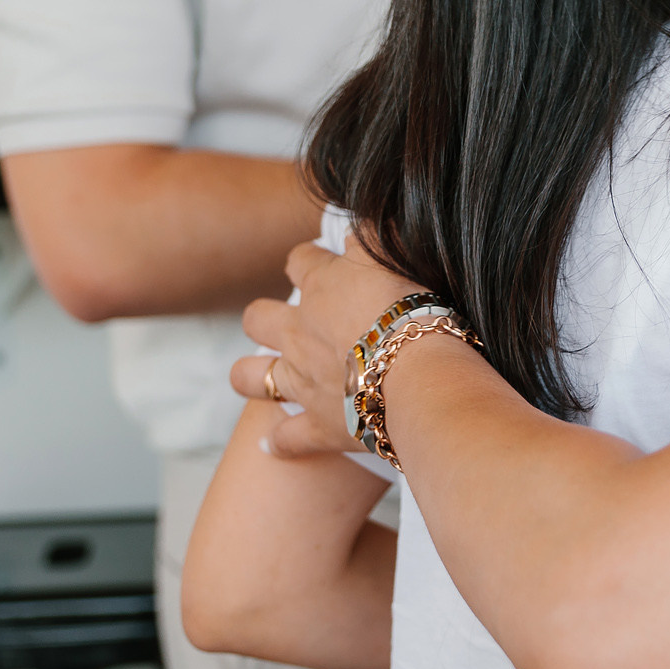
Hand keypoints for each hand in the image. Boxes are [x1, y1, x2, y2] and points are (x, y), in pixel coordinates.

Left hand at [232, 242, 426, 458]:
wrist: (420, 377)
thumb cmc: (416, 313)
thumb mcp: (398, 257)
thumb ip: (374, 237)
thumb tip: (359, 225)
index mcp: (323, 287)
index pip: (301, 260)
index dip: (308, 259)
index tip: (320, 261)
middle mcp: (300, 332)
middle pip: (257, 317)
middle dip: (265, 317)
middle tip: (289, 322)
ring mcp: (302, 381)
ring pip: (249, 377)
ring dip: (252, 376)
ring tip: (264, 377)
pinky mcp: (317, 425)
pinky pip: (287, 439)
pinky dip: (280, 442)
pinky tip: (273, 444)